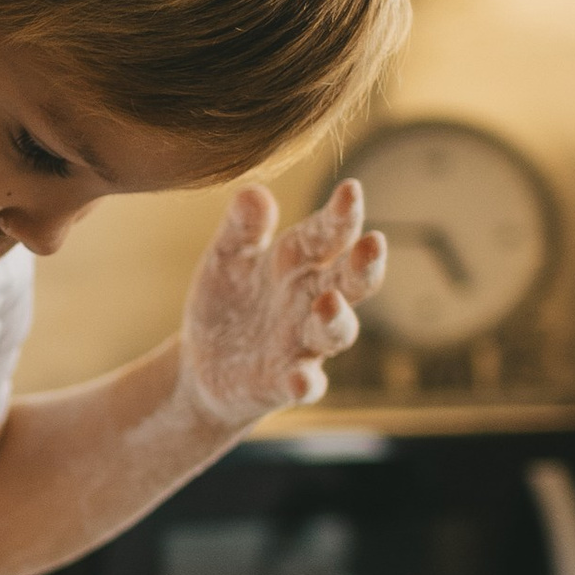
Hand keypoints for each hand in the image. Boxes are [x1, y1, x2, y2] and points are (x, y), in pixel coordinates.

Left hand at [177, 178, 386, 432]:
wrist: (201, 366)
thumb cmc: (227, 303)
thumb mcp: (227, 259)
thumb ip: (242, 229)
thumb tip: (254, 191)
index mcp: (297, 262)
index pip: (327, 234)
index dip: (341, 215)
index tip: (351, 190)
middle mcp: (311, 300)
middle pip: (349, 281)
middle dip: (363, 264)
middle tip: (373, 244)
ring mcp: (303, 344)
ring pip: (336, 331)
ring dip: (336, 318)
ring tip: (328, 302)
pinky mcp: (286, 382)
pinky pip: (306, 384)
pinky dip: (306, 383)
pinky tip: (301, 381)